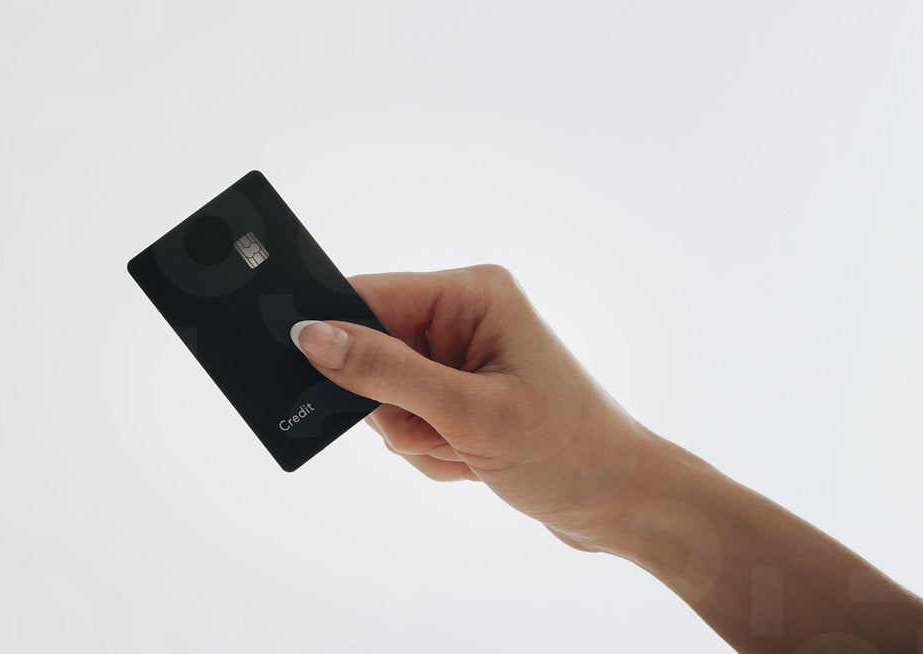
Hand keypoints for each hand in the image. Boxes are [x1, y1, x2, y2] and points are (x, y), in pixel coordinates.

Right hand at [291, 264, 676, 550]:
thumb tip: (311, 336)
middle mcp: (465, 316)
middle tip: (439, 434)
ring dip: (417, 438)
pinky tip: (472, 464)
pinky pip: (408, 424)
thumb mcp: (469, 414)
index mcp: (473, 294)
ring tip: (467, 454)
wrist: (622, 504)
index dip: (333, 334)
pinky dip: (430, 453)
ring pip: (384, 399)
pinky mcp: (462, 397)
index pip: (369, 295)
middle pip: (370, 354)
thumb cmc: (568, 450)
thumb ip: (386, 372)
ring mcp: (463, 358)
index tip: (300, 368)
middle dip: (395, 409)